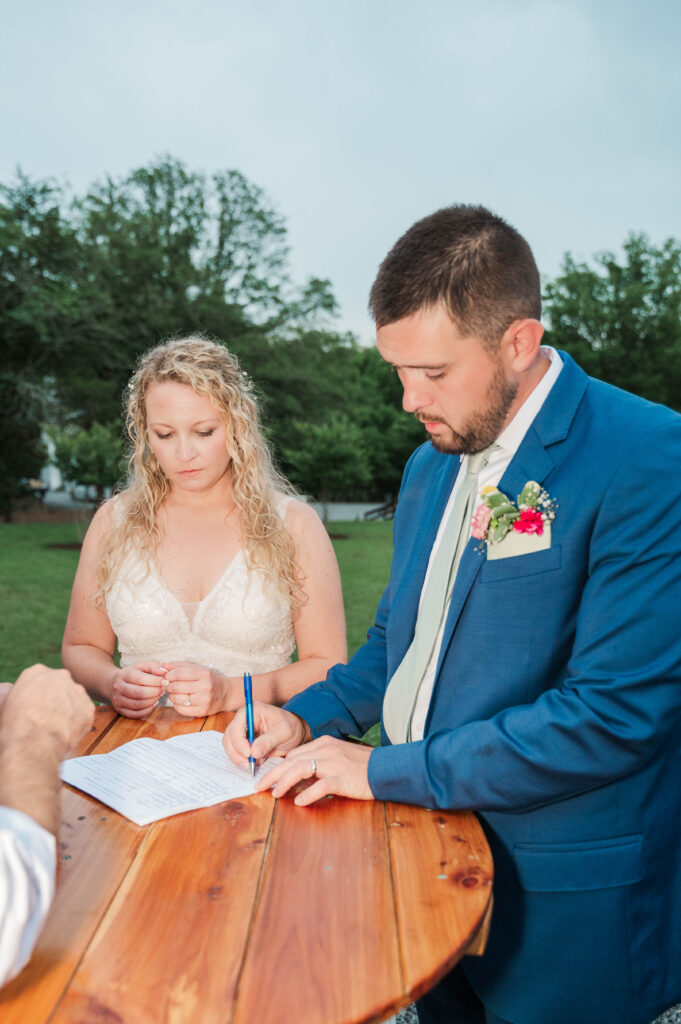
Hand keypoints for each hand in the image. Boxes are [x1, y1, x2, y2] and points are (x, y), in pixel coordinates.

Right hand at [3, 664, 93, 753]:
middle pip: (61, 686)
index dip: (40, 695)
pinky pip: (84, 715)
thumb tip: (23, 702)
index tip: (37, 706)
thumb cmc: (15, 725)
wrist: (33, 743)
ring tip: (57, 728)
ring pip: (74, 699)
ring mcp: (76, 691)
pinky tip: (66, 733)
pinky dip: (78, 723)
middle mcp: (60, 676)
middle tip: (49, 717)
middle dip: (57, 700)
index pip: (42, 680)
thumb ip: (20, 695)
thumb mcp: (8, 703)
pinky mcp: (88, 707)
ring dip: (69, 711)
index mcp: (37, 672)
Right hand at [111, 661, 166, 717]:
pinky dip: (147, 710)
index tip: (165, 681)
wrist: (115, 683)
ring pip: (138, 705)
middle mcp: (119, 687)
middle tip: (163, 690)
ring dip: (152, 701)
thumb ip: (153, 666)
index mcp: (124, 674)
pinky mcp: (120, 710)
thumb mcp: (141, 666)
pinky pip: (135, 714)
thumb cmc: (133, 674)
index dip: (155, 681)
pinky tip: (153, 703)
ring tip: (159, 696)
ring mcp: (118, 700)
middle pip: (139, 693)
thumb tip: (164, 672)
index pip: (140, 679)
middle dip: (155, 692)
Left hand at [163, 662, 233, 715]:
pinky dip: (176, 705)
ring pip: (177, 699)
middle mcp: (205, 687)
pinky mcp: (202, 711)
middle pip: (177, 687)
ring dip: (172, 695)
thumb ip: (180, 666)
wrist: (225, 694)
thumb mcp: (198, 669)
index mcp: (204, 674)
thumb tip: (163, 665)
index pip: (180, 673)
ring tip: (175, 693)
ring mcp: (204, 701)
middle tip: (169, 685)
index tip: (167, 676)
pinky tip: (180, 700)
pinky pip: (181, 709)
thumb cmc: (209, 679)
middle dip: (169, 685)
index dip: (170, 675)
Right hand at [223, 701, 308, 767]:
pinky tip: (256, 762)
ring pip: (230, 747)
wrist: (295, 733)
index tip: (248, 754)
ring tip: (253, 764)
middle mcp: (243, 719)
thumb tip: (254, 752)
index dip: (239, 742)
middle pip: (229, 737)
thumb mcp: (284, 732)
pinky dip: (243, 760)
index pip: (237, 726)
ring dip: (238, 758)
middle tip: (249, 765)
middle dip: (237, 753)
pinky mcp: (242, 742)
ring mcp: (241, 731)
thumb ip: (269, 741)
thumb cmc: (291, 727)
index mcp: (253, 711)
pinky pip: (236, 753)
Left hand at [257, 736, 373, 805]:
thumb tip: (298, 780)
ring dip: (284, 782)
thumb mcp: (338, 758)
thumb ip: (319, 765)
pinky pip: (321, 786)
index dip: (278, 766)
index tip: (267, 777)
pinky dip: (308, 794)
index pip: (294, 753)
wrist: (387, 768)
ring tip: (275, 794)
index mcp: (325, 744)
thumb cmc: (362, 767)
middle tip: (259, 785)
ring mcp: (335, 763)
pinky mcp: (343, 778)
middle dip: (273, 773)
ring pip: (301, 769)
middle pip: (292, 760)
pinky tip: (299, 803)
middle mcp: (327, 750)